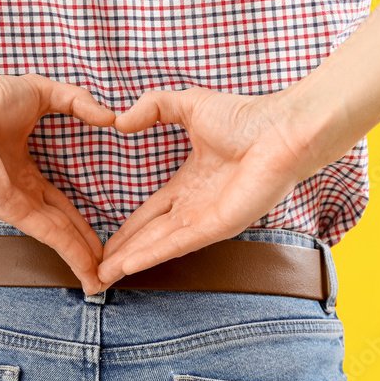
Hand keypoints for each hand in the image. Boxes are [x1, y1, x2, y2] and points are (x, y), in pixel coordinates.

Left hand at [0, 72, 115, 294]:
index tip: (101, 241)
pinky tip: (87, 265)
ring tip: (100, 282)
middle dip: (84, 252)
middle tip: (107, 272)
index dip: (82, 226)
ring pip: (57, 239)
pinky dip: (69, 251)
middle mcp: (21, 195)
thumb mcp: (45, 93)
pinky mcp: (10, 207)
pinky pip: (47, 232)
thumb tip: (110, 117)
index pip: (61, 207)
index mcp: (25, 174)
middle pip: (61, 230)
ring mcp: (15, 204)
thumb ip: (79, 102)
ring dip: (80, 260)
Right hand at [96, 86, 320, 290]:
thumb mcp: (188, 104)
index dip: (127, 230)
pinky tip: (128, 266)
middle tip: (96, 271)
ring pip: (159, 244)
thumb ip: (152, 107)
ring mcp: (207, 219)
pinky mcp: (218, 225)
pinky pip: (177, 243)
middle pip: (150, 236)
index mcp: (190, 184)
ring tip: (103, 275)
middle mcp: (196, 206)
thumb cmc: (247, 117)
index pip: (151, 214)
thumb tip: (120, 120)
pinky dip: (151, 255)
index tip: (107, 244)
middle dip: (122, 254)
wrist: (282, 128)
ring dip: (130, 261)